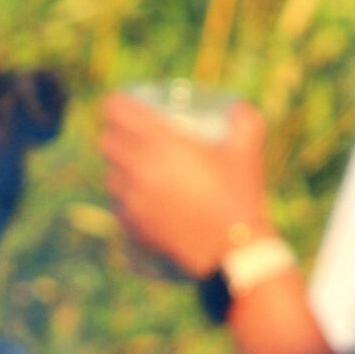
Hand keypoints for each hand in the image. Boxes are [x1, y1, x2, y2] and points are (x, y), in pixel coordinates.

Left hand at [99, 97, 272, 279]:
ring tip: (132, 166)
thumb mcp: (247, 149)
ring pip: (108, 175)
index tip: (122, 104)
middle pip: (107, 141)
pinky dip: (123, 198)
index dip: (116, 104)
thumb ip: (243, 118)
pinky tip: (137, 197)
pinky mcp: (133, 226)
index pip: (118, 111)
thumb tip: (236, 107)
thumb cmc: (239, 194)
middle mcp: (140, 168)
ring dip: (117, 167)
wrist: (231, 250)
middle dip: (114, 133)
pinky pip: (117, 205)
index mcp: (162, 142)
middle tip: (128, 134)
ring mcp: (133, 200)